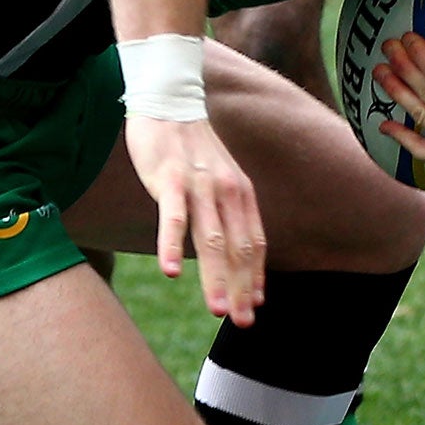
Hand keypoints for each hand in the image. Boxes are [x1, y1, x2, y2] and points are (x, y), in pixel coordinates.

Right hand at [122, 117, 265, 324]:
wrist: (168, 101)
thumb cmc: (191, 149)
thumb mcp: (219, 180)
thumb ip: (227, 216)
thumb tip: (235, 255)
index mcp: (240, 195)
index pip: (253, 244)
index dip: (256, 277)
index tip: (255, 308)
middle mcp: (226, 192)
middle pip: (237, 249)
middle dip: (241, 289)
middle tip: (242, 323)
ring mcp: (199, 186)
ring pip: (211, 239)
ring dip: (216, 277)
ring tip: (218, 309)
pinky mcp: (170, 179)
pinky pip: (173, 217)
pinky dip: (172, 246)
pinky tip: (171, 272)